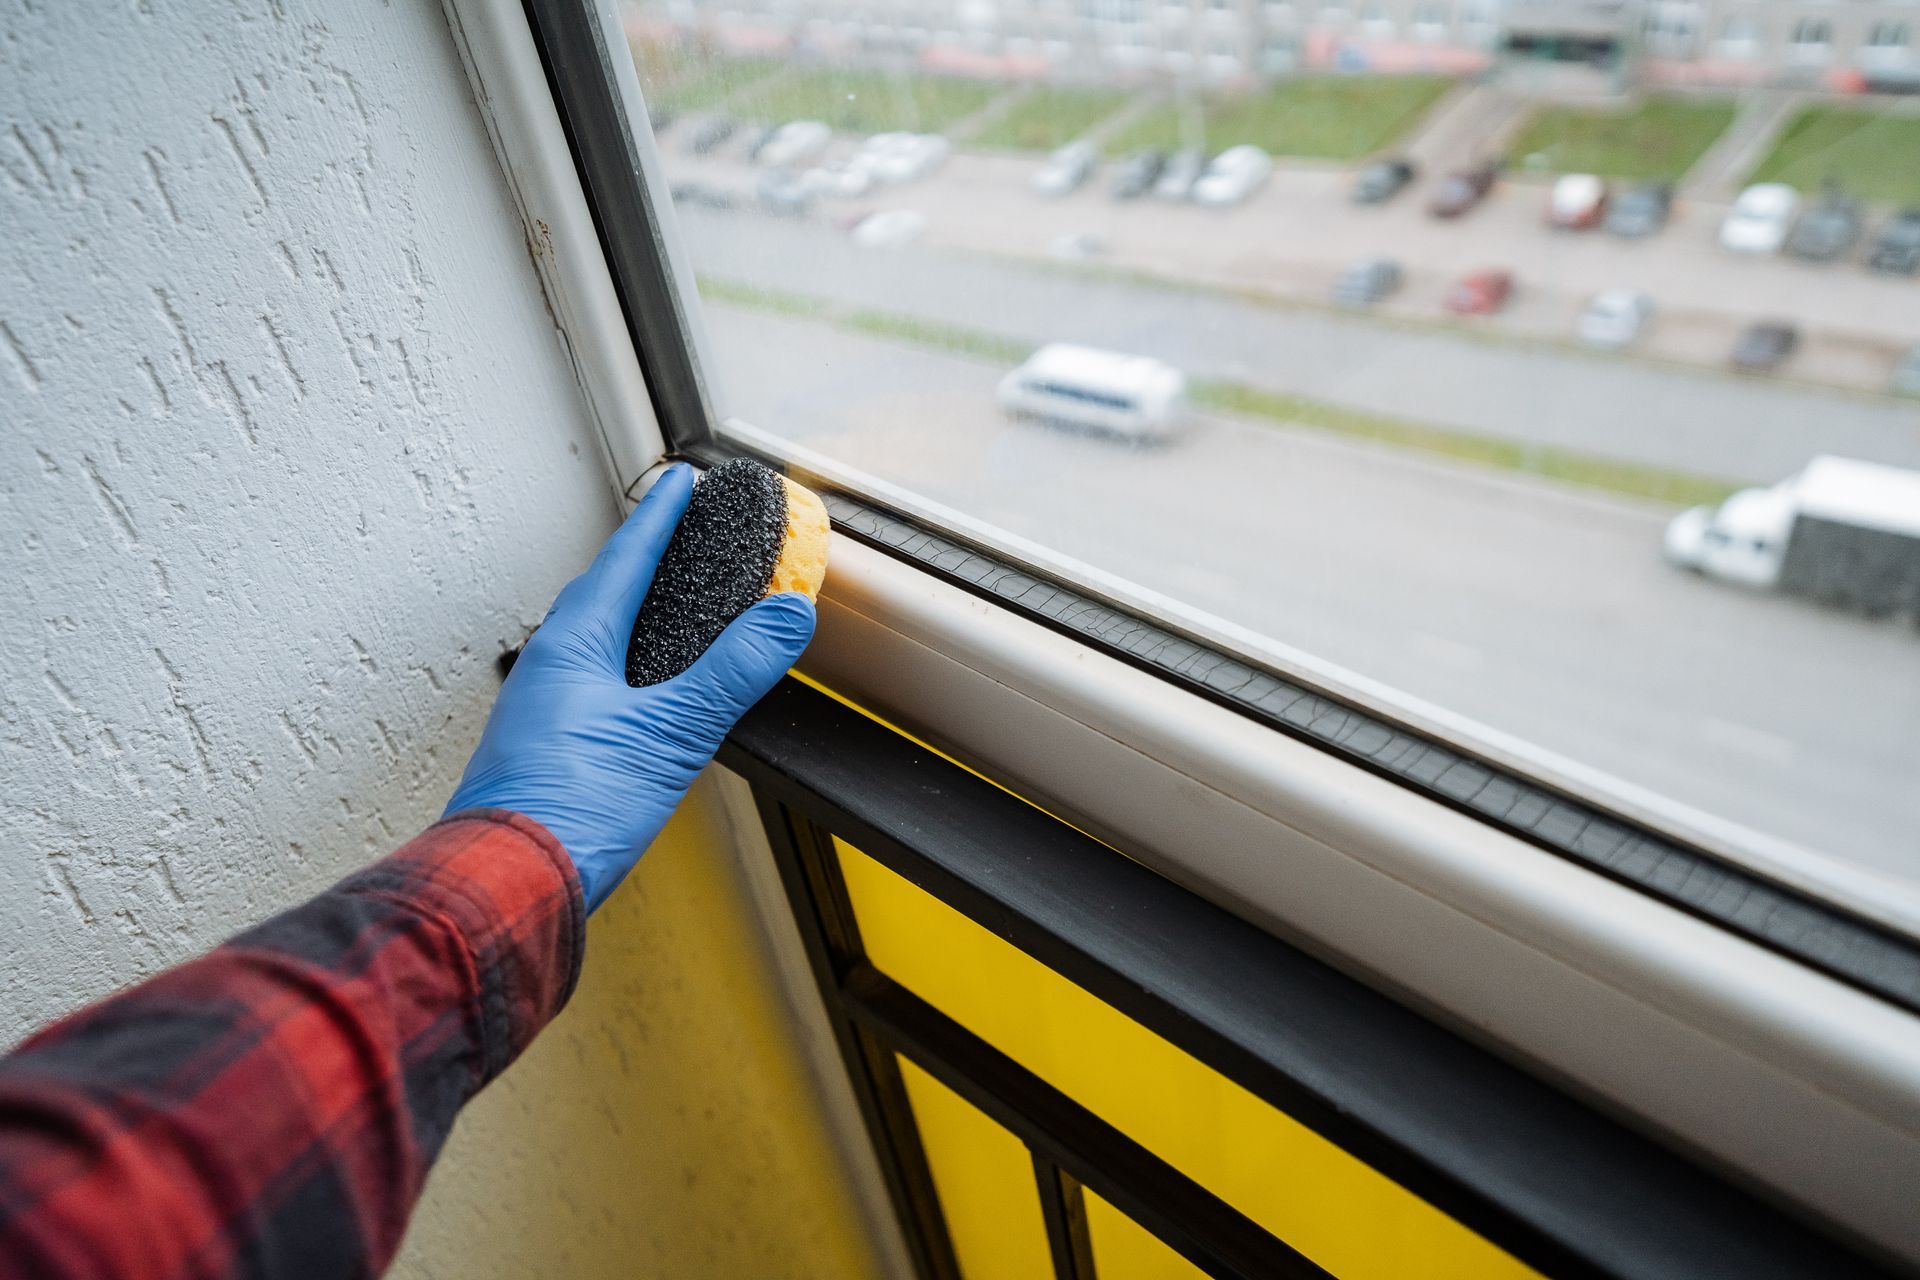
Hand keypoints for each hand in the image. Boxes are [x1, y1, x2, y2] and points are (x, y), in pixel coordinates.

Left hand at [445, 464, 814, 910]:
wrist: (507, 888)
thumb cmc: (571, 809)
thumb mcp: (673, 732)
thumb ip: (733, 672)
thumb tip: (786, 616)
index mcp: (575, 644)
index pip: (625, 560)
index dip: (659, 520)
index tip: (681, 483)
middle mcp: (550, 667)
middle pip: (602, 593)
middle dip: (642, 561)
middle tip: (676, 534)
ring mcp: (542, 709)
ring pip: (591, 640)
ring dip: (629, 614)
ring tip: (664, 606)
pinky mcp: (546, 750)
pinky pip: (588, 681)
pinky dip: (621, 665)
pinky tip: (639, 693)